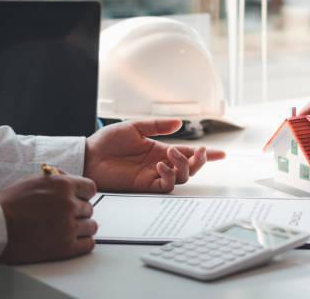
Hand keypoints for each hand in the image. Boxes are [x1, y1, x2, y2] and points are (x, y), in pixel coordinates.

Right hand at [0, 173, 96, 263]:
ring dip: (81, 228)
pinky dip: (82, 243)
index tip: (78, 200)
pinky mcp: (65, 247)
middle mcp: (69, 204)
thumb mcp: (32, 181)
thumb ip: (55, 179)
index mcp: (64, 185)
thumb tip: (68, 178)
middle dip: (78, 212)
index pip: (91, 188)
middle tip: (64, 217)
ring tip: (66, 229)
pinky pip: (88, 244)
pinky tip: (71, 241)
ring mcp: (68, 226)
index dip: (83, 195)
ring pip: (91, 226)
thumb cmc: (8, 205)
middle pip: (89, 208)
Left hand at [83, 120, 224, 192]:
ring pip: (182, 177)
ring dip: (183, 166)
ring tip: (170, 154)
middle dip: (199, 160)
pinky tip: (160, 166)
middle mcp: (160, 164)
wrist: (88, 156)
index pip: (188, 153)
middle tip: (198, 151)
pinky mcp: (145, 185)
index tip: (221, 154)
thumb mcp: (135, 127)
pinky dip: (169, 176)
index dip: (205, 155)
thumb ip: (157, 126)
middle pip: (190, 168)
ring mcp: (154, 175)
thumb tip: (179, 123)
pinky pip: (165, 185)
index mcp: (160, 150)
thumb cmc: (107, 142)